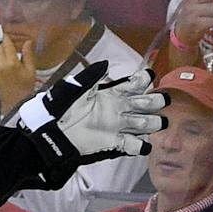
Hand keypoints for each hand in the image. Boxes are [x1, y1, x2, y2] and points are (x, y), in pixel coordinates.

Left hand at [0, 35, 39, 110]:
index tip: (9, 35)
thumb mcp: (31, 70)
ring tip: (7, 61)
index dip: (7, 38)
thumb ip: (28, 54)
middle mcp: (0, 66)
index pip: (6, 44)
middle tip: (11, 50)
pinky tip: (2, 69)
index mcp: (12, 63)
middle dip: (4, 47)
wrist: (16, 105)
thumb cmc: (26, 88)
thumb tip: (27, 41)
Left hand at [10, 63, 169, 185]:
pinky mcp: (113, 142)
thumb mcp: (74, 89)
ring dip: (152, 123)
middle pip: (144, 104)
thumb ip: (91, 77)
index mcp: (111, 93)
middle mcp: (118, 109)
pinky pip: (131, 144)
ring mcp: (117, 126)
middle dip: (155, 102)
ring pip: (143, 123)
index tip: (150, 76)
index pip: (134, 84)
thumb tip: (107, 66)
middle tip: (161, 101)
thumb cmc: (61, 108)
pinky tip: (145, 145)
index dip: (144, 80)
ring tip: (159, 122)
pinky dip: (140, 146)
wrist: (51, 132)